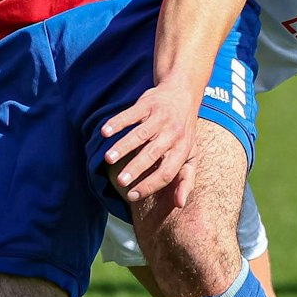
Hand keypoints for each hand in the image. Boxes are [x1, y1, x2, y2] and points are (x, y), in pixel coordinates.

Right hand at [100, 81, 203, 206]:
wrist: (183, 92)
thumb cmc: (184, 131)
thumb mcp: (191, 155)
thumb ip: (186, 180)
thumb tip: (180, 204)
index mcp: (183, 150)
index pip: (167, 172)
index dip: (150, 185)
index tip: (133, 195)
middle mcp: (172, 134)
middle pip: (152, 154)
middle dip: (136, 169)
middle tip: (120, 182)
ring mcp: (159, 118)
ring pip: (140, 134)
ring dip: (123, 146)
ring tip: (108, 159)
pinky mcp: (147, 104)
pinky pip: (130, 114)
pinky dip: (117, 122)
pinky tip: (105, 132)